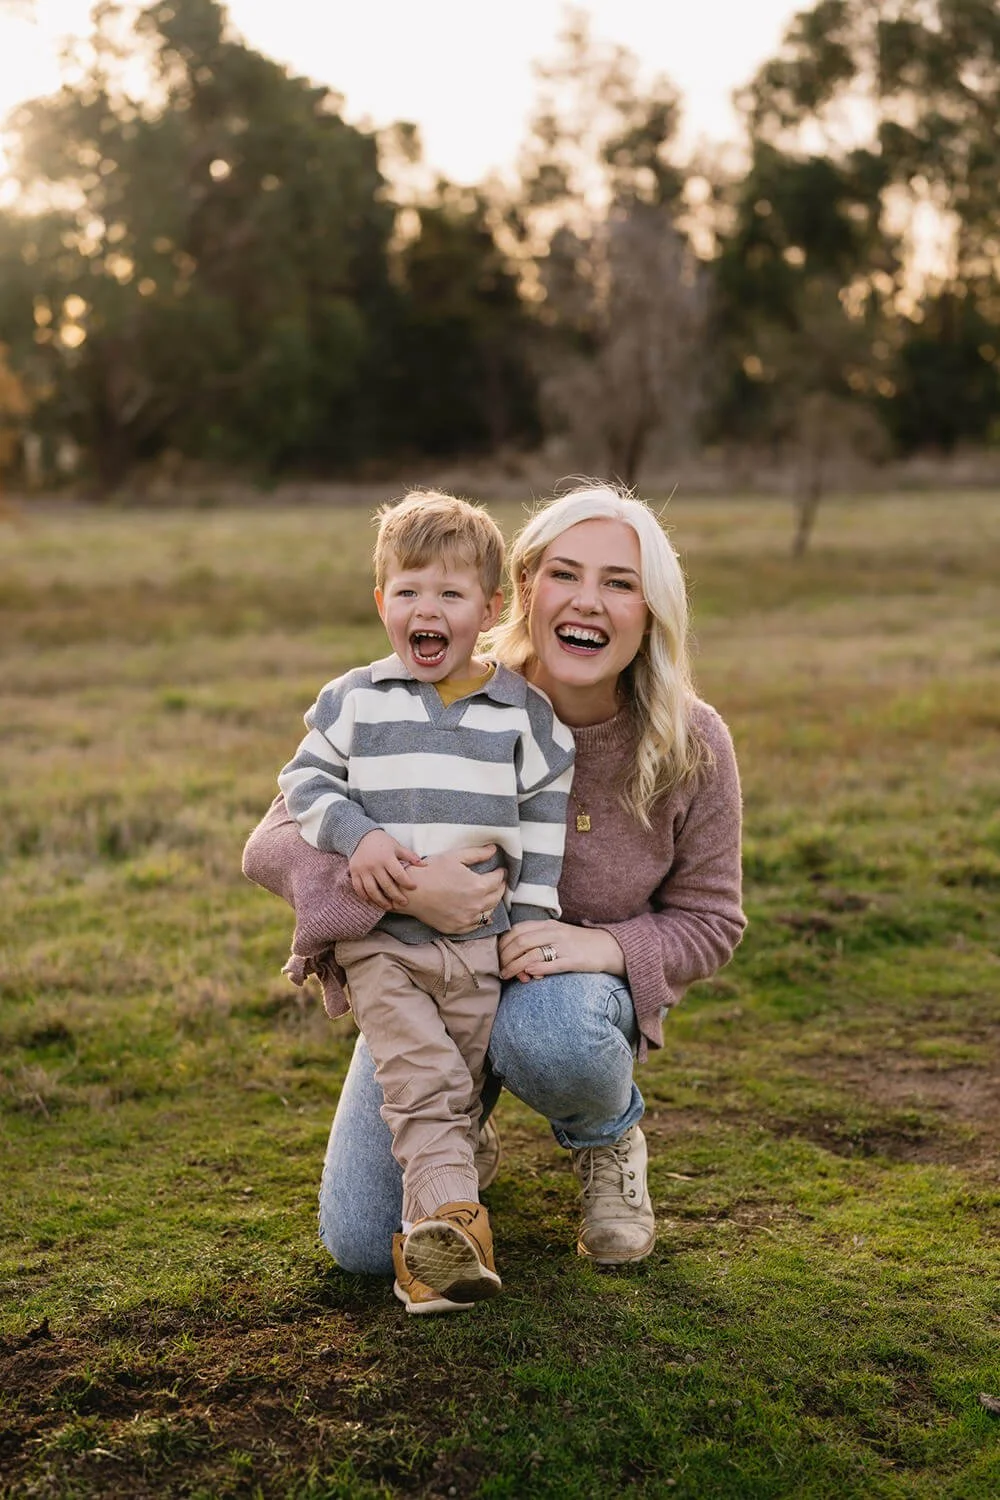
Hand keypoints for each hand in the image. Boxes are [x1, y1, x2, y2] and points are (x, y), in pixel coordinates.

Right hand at [349, 830, 423, 907]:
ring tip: (389, 907)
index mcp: (386, 858)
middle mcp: (374, 865)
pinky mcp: (354, 873)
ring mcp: (363, 870)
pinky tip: (373, 902)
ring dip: (381, 901)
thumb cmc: (382, 842)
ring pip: (372, 890)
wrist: (360, 836)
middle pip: (386, 885)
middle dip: (396, 896)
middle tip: (404, 903)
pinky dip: (365, 897)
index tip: (414, 887)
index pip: (399, 874)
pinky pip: (359, 889)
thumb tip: (425, 865)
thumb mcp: (397, 846)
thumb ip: (410, 856)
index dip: (407, 883)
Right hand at [399, 845, 505, 932]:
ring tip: (491, 895)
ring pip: (489, 912)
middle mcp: (476, 905)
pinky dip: (481, 918)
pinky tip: (482, 913)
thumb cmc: (431, 871)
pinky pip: (476, 925)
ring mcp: (467, 919)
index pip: (498, 879)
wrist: (409, 891)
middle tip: (500, 881)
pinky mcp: (457, 927)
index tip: (501, 869)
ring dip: (492, 902)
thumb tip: (494, 849)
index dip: (501, 873)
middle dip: (500, 887)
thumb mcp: (455, 857)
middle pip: (497, 896)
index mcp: (478, 886)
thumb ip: (477, 853)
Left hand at [498, 920, 625, 982]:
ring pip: (532, 954)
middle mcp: (554, 932)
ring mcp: (564, 946)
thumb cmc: (578, 943)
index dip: (502, 945)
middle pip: (520, 942)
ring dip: (515, 967)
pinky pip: (552, 964)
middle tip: (500, 971)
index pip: (517, 931)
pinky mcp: (574, 960)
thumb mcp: (556, 935)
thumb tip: (518, 960)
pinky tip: (528, 974)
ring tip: (508, 976)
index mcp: (547, 925)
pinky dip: (537, 969)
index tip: (497, 957)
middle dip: (505, 958)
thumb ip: (537, 942)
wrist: (608, 946)